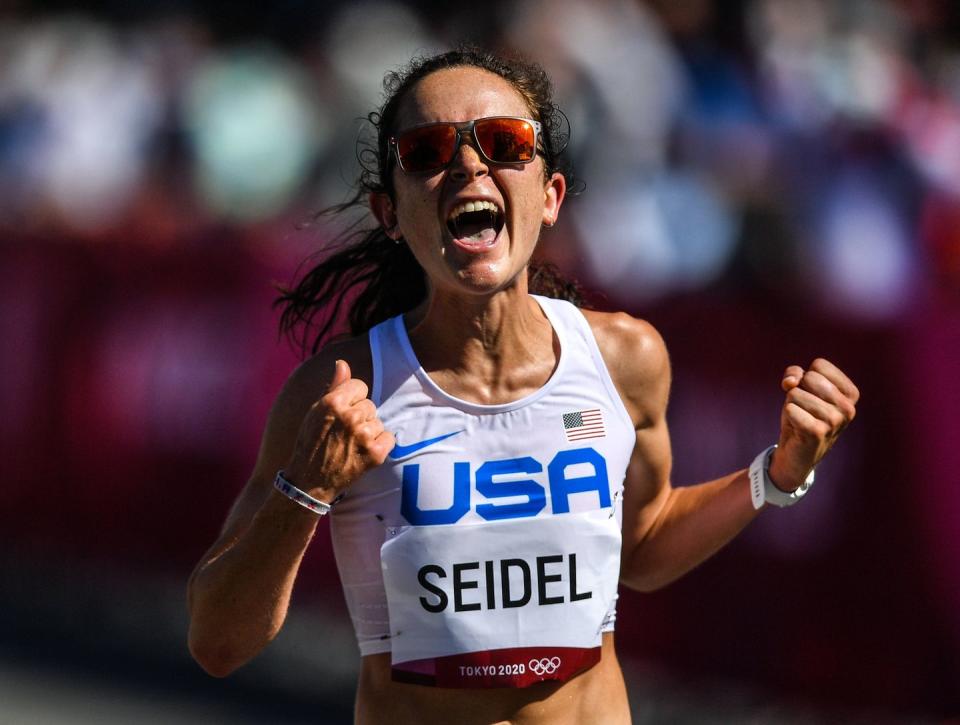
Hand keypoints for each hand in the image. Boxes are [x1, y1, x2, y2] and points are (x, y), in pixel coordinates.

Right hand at [283, 359, 394, 501]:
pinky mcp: (375, 453)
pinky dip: (379, 445)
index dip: (352, 399)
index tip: (342, 413)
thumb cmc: (311, 444)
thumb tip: (342, 363)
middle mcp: (349, 416)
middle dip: (360, 416)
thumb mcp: (315, 412)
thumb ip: (333, 386)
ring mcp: (363, 435)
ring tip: (350, 445)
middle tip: (343, 433)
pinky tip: (362, 453)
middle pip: (369, 404)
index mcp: (332, 402)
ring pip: (378, 421)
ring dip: (368, 432)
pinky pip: (388, 438)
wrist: (309, 482)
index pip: (360, 385)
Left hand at [769, 358, 858, 491]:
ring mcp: (835, 421)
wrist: (796, 453)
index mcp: (850, 393)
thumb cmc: (801, 415)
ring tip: (801, 420)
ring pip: (795, 393)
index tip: (808, 394)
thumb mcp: (799, 388)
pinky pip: (790, 409)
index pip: (820, 365)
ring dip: (791, 405)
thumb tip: (791, 382)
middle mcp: (848, 407)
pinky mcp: (817, 432)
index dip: (805, 376)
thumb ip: (795, 374)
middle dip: (797, 391)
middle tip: (803, 409)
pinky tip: (797, 429)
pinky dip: (787, 416)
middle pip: (809, 377)